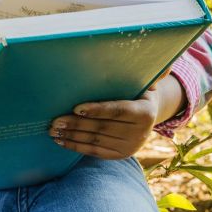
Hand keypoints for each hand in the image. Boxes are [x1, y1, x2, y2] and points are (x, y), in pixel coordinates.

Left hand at [49, 74, 185, 159]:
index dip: (96, 110)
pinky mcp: (120, 155)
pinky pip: (95, 151)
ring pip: (95, 141)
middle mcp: (139, 133)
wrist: (148, 115)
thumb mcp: (144, 82)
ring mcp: (130, 146)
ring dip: (72, 136)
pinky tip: (60, 140)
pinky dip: (76, 146)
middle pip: (102, 128)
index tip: (75, 108)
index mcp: (145, 112)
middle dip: (76, 124)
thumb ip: (147, 73)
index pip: (117, 110)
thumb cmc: (137, 91)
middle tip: (54, 121)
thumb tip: (158, 56)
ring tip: (52, 130)